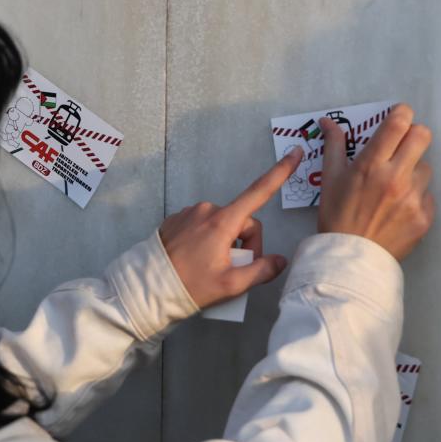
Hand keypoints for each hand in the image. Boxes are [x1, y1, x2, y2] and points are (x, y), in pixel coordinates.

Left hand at [159, 148, 303, 308]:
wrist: (145, 289)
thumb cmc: (189, 286)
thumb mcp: (231, 285)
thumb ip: (261, 271)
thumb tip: (280, 261)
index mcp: (223, 221)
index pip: (259, 192)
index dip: (280, 172)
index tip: (295, 152)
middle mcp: (207, 210)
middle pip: (243, 221)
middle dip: (245, 244)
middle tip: (233, 270)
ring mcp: (190, 213)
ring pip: (223, 224)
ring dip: (225, 243)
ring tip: (211, 268)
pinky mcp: (177, 220)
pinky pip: (203, 226)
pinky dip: (207, 240)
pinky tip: (197, 260)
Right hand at [317, 104, 434, 260]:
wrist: (349, 261)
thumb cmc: (336, 216)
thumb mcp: (330, 179)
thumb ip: (333, 145)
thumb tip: (328, 121)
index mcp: (371, 164)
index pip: (398, 123)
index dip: (402, 113)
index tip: (398, 117)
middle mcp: (396, 178)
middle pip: (422, 136)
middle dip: (414, 135)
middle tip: (402, 146)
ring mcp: (413, 198)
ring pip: (425, 168)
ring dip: (413, 171)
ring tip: (394, 189)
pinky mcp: (424, 217)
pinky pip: (427, 195)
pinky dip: (416, 198)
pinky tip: (399, 210)